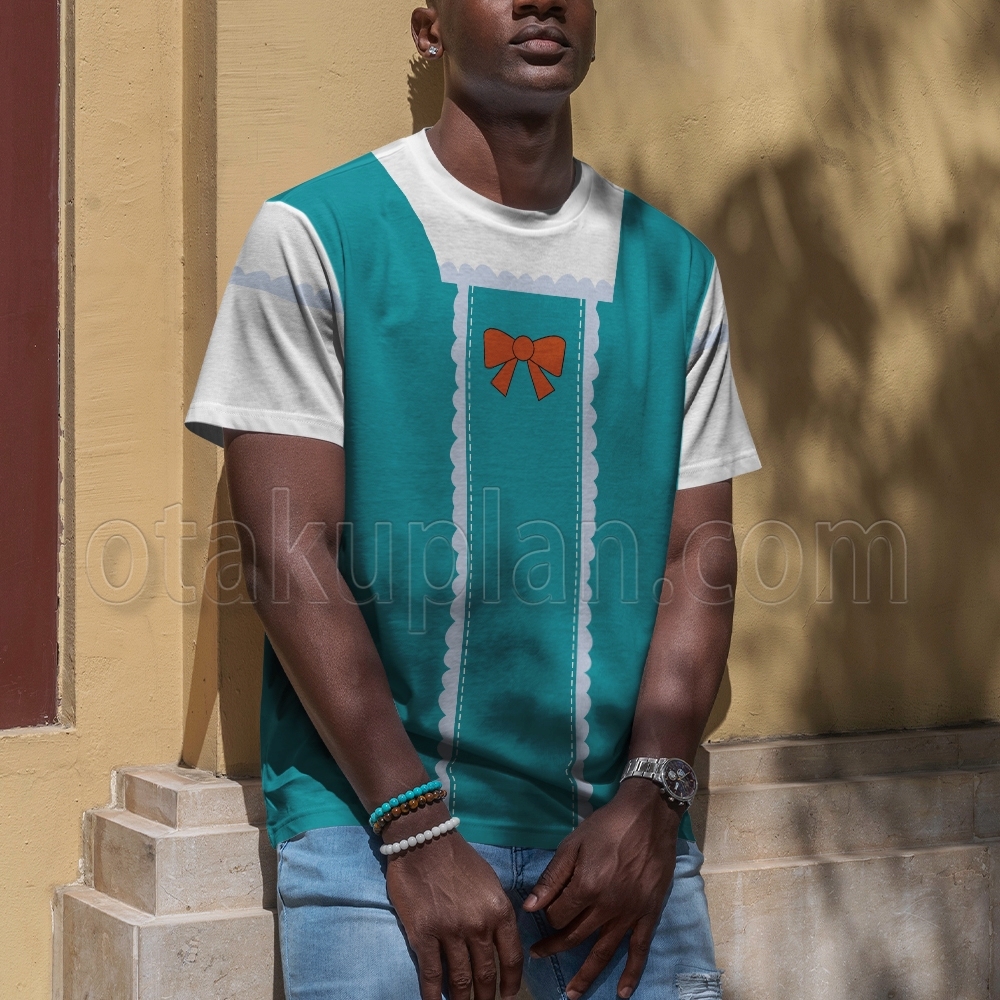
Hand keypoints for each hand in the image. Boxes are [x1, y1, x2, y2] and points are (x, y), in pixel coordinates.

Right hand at [385, 804, 522, 999]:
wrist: (424, 840)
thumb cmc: (458, 859)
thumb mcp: (490, 882)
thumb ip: (497, 911)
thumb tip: (501, 939)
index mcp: (499, 910)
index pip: (511, 957)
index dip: (511, 983)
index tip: (508, 997)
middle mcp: (479, 925)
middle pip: (487, 973)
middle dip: (487, 997)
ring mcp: (451, 932)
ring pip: (460, 979)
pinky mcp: (424, 935)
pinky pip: (431, 975)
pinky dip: (433, 996)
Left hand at [523, 780, 679, 998]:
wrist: (647, 817)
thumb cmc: (606, 827)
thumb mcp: (573, 844)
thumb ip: (552, 878)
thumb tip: (530, 907)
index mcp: (586, 888)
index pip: (558, 916)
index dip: (546, 917)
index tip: (543, 912)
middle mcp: (607, 907)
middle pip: (575, 936)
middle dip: (554, 947)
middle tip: (538, 955)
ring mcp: (629, 914)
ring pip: (604, 952)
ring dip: (586, 975)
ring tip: (572, 995)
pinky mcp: (648, 914)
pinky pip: (639, 949)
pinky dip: (631, 974)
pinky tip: (621, 993)